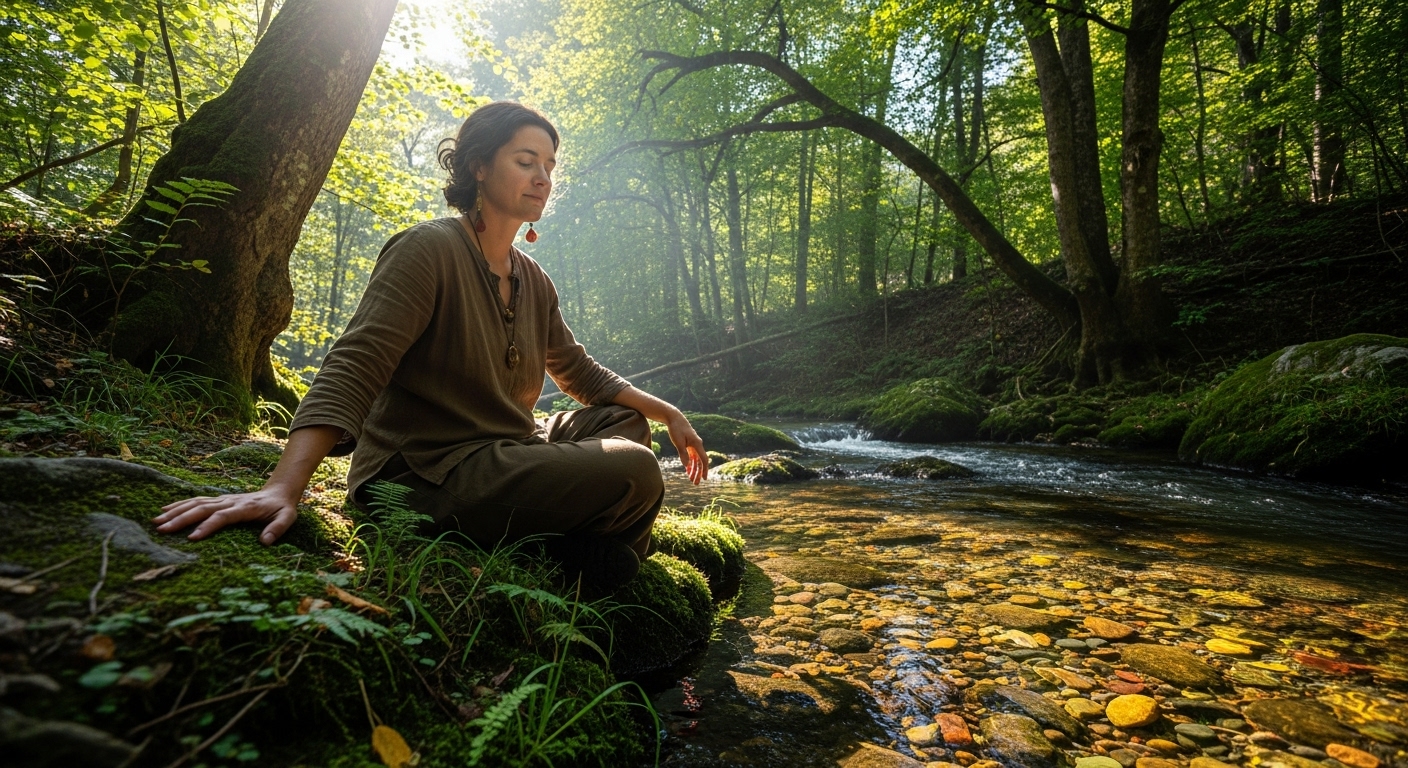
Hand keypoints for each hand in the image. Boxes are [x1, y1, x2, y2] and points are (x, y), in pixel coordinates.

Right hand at [152, 487, 301, 544]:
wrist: (278, 492)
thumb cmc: (282, 509)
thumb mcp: (288, 518)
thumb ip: (278, 528)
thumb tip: (265, 541)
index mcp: (246, 507)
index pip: (223, 516)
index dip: (208, 526)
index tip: (192, 537)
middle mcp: (230, 501)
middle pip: (203, 508)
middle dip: (182, 519)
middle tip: (162, 530)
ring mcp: (222, 499)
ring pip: (195, 503)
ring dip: (175, 511)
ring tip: (156, 521)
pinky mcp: (218, 500)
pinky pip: (196, 500)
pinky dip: (179, 504)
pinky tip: (163, 509)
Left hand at [665, 412, 707, 483]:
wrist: (674, 418)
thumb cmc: (676, 429)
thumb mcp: (678, 442)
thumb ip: (683, 454)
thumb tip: (687, 465)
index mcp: (697, 444)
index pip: (703, 459)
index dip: (704, 470)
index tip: (705, 478)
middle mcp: (697, 445)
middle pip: (700, 462)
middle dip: (698, 473)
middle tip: (696, 483)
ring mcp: (693, 445)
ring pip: (695, 460)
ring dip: (694, 469)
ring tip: (691, 479)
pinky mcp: (688, 444)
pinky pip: (691, 456)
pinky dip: (690, 463)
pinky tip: (687, 470)